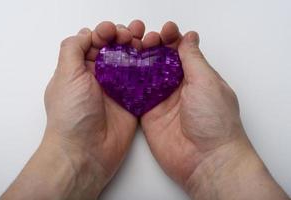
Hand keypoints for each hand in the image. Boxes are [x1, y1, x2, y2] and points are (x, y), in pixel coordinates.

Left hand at [1, 20, 144, 199]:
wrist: (86, 152)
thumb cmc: (72, 115)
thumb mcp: (66, 75)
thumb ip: (73, 49)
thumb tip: (86, 34)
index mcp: (81, 69)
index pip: (95, 42)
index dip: (104, 33)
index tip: (112, 32)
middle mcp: (99, 77)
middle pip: (115, 50)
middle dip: (124, 38)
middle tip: (132, 36)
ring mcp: (117, 89)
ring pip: (130, 62)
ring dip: (138, 49)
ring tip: (145, 42)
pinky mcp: (132, 101)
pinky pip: (143, 80)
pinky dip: (149, 68)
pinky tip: (154, 59)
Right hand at [141, 22, 288, 199]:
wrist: (206, 160)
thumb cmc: (214, 121)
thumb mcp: (206, 82)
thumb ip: (193, 59)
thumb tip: (189, 37)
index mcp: (196, 76)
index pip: (181, 51)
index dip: (172, 38)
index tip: (164, 31)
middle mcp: (179, 87)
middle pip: (161, 61)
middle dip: (153, 47)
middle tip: (145, 40)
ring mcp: (163, 101)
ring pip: (147, 76)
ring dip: (139, 62)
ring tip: (131, 50)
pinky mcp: (150, 115)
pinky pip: (136, 96)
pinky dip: (128, 85)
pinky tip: (121, 72)